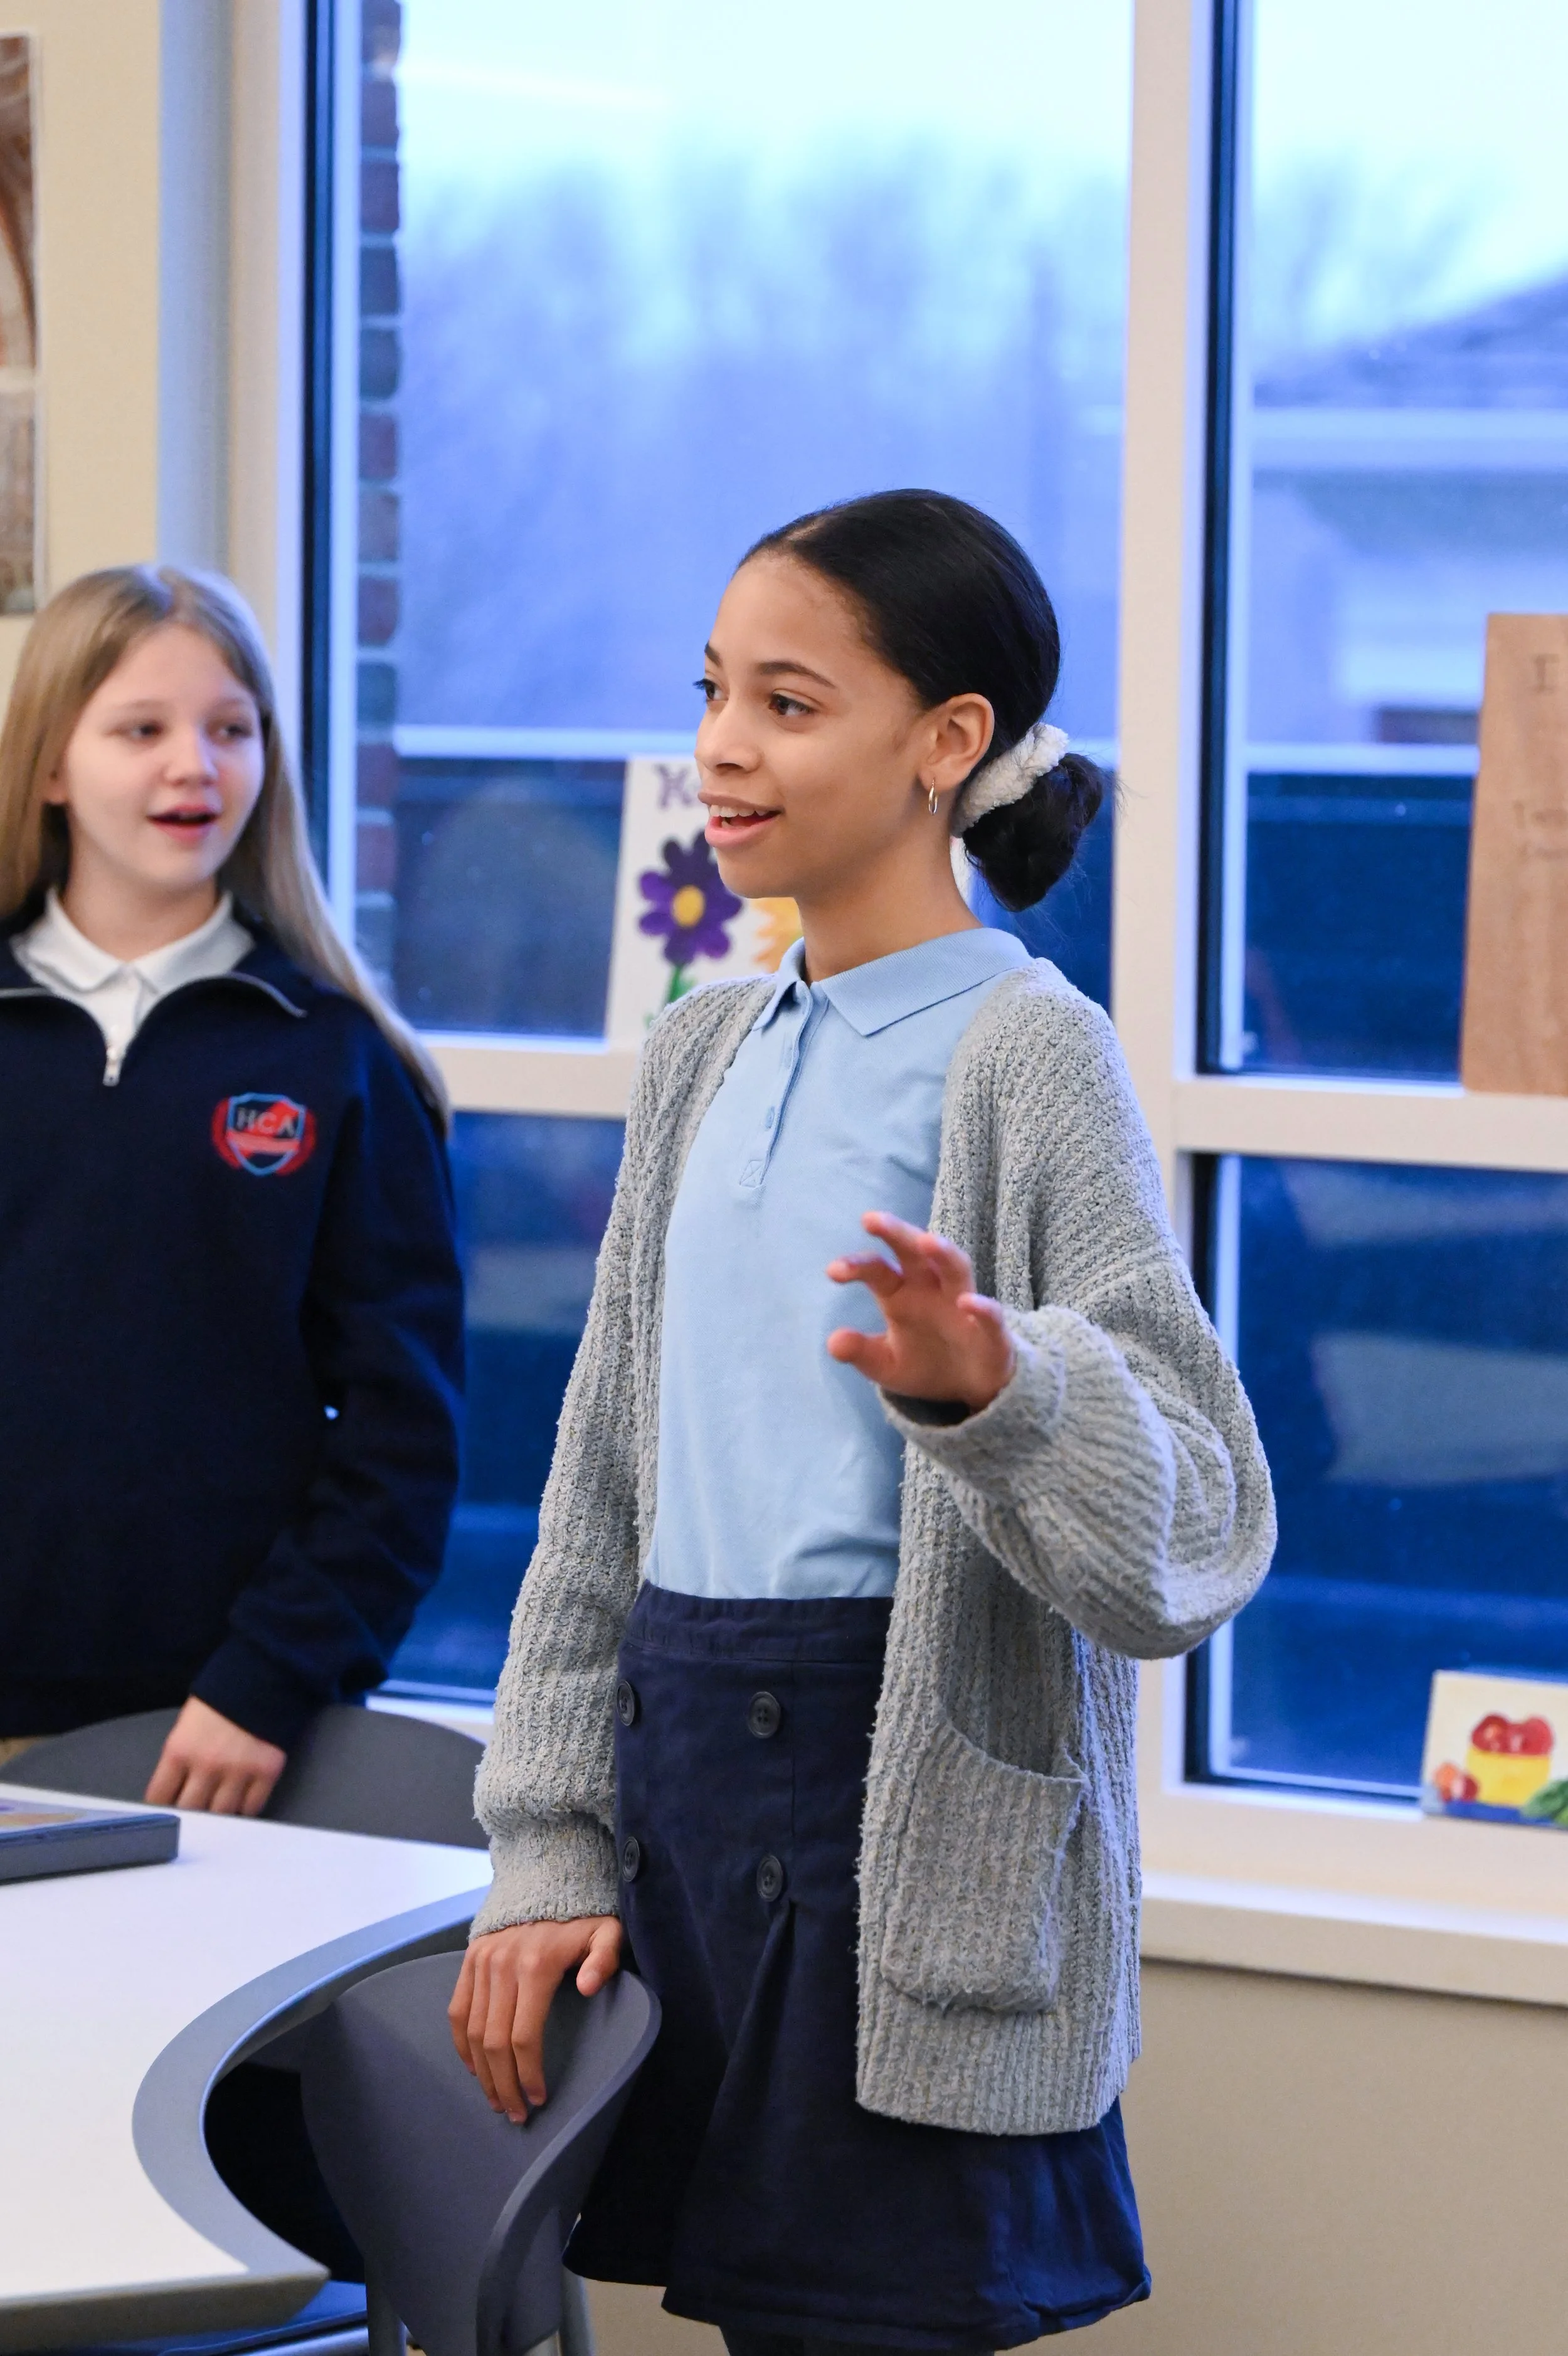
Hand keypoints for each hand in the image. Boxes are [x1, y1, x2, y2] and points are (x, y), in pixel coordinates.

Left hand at [143, 1697, 286, 1815]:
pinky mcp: (267, 1773)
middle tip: (195, 1809)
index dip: (161, 1804)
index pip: (159, 1795)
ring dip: (218, 1813)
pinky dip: (245, 1809)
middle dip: (190, 1812)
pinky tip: (242, 1801)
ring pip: (221, 1813)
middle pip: (190, 1810)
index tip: (168, 1805)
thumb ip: (181, 1754)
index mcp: (180, 1749)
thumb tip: (177, 1785)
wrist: (266, 1673)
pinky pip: (252, 1808)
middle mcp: (206, 1766)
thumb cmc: (223, 1693)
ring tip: (219, 1806)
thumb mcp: (188, 1720)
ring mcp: (238, 1771)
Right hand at [449, 1917, 623, 2120]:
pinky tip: (474, 2068)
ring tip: (496, 2100)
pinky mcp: (469, 1959)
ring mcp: (481, 1962)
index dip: (529, 2074)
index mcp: (536, 1965)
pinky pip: (457, 2010)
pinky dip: (462, 2044)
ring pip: (473, 2032)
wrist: (547, 1877)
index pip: (524, 2036)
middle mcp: (502, 1965)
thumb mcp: (606, 1931)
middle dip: (504, 2084)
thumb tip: (587, 1988)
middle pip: (495, 2042)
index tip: (539, 2098)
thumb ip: (603, 1959)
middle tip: (515, 2113)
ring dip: (482, 2073)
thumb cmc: (584, 1915)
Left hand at [826, 1211, 1015, 1414]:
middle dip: (897, 1233)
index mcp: (902, 1293)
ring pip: (956, 1268)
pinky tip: (968, 1303)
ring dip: (944, 1253)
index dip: (856, 1266)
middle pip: (915, 1253)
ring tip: (927, 1241)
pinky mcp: (991, 1331)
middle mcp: (932, 1289)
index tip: (833, 1271)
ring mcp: (963, 1305)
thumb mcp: (885, 1365)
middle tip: (871, 1219)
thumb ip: (861, 1353)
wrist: (968, 1388)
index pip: (877, 1269)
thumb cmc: (923, 1363)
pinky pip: (990, 1315)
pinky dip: (982, 1308)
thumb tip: (832, 1343)